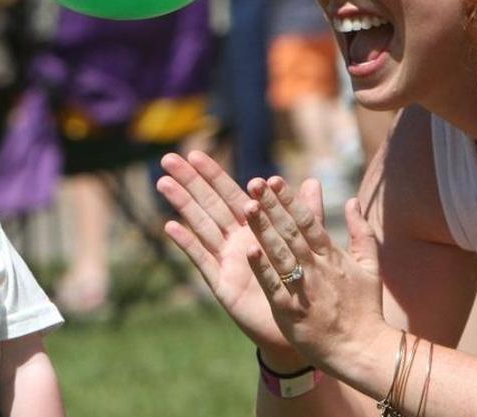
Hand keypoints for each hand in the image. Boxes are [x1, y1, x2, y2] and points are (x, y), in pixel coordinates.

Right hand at [157, 152, 304, 357]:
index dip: (213, 174)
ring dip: (183, 204)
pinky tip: (171, 226)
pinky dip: (188, 243)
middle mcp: (236, 240)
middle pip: (209, 204)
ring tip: (163, 183)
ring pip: (201, 226)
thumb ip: (306, 213)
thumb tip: (312, 180)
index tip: (195, 153)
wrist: (300, 324)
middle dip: (189, 182)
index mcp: (255, 228)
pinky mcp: (223, 284)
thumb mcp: (308, 244)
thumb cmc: (302, 283)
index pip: (230, 194)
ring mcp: (226, 261)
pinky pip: (203, 260)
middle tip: (167, 160)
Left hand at [240, 177, 385, 373]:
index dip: (289, 199)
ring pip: (281, 253)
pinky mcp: (292, 311)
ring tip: (247, 207)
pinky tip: (249, 251)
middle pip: (291, 231)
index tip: (273, 179)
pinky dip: (263, 268)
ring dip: (264, 229)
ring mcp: (304, 288)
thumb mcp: (370, 266)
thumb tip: (352, 201)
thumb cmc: (365, 309)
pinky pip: (275, 286)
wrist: (363, 350)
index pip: (307, 220)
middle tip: (254, 183)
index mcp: (332, 255)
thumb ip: (361, 232)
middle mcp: (317, 267)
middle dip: (272, 205)